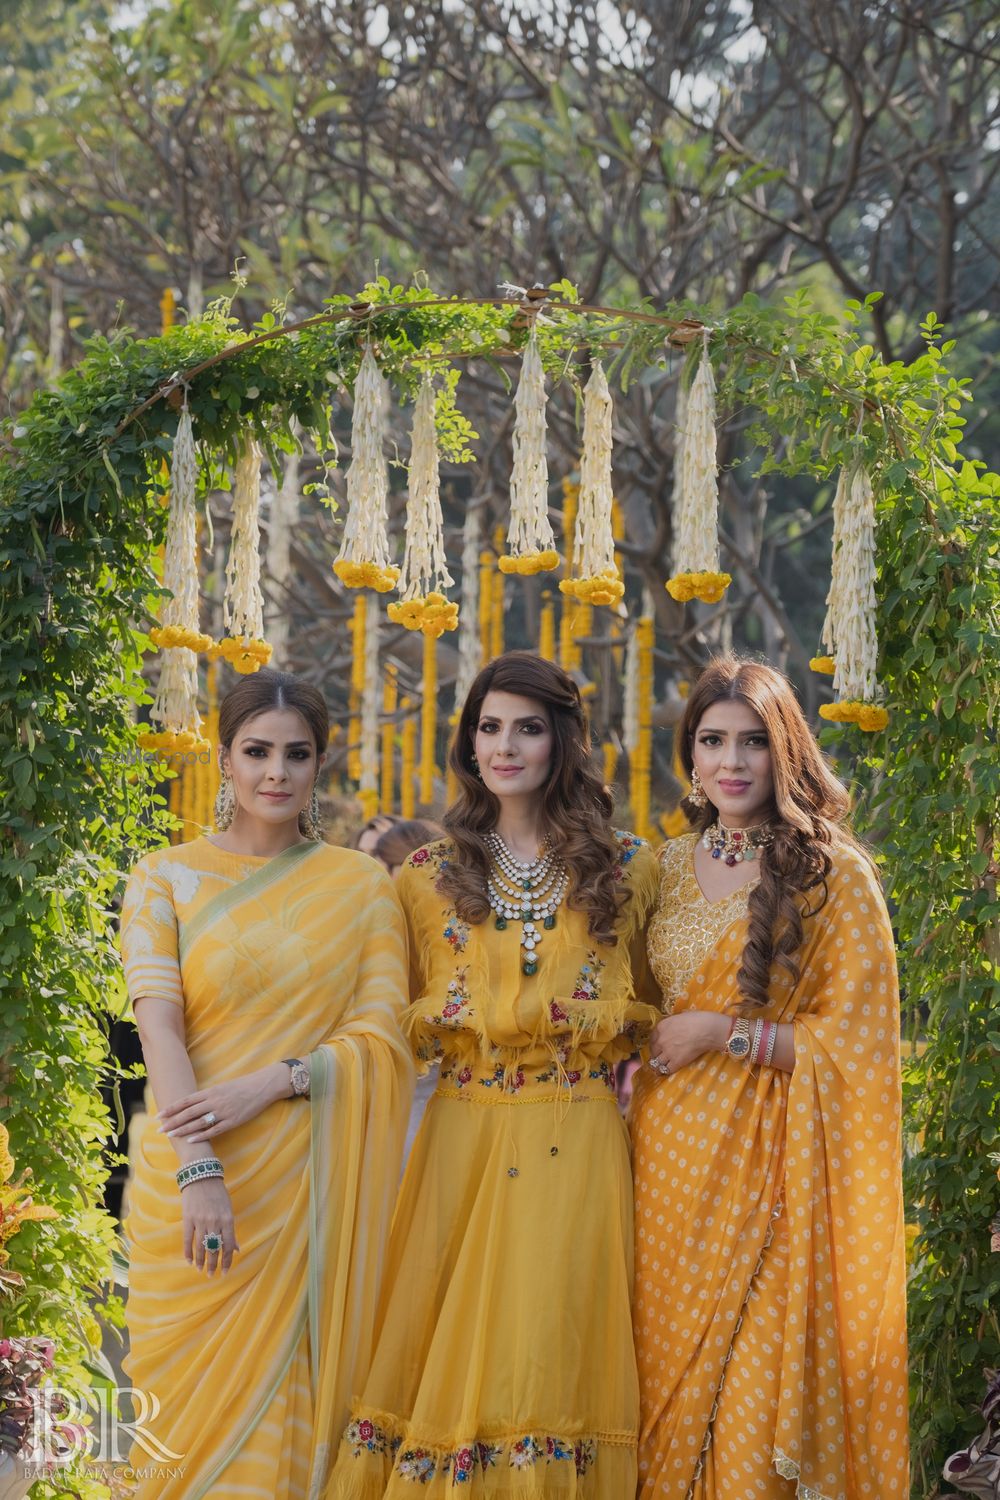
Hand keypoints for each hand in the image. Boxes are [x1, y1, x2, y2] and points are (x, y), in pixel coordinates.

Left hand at [158, 1064, 291, 1144]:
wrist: (262, 1086)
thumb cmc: (242, 1086)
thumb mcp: (222, 1087)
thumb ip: (208, 1096)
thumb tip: (192, 1104)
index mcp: (211, 1091)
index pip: (186, 1101)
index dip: (172, 1108)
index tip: (159, 1115)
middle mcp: (214, 1101)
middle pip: (189, 1112)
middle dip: (173, 1121)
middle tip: (159, 1129)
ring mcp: (223, 1111)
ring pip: (198, 1122)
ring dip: (183, 1129)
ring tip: (170, 1135)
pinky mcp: (232, 1121)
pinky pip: (214, 1130)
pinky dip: (201, 1135)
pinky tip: (191, 1140)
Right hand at [181, 1178, 237, 1274]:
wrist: (202, 1176)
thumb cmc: (218, 1194)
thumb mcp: (228, 1210)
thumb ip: (231, 1230)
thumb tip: (236, 1249)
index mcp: (227, 1220)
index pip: (228, 1245)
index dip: (226, 1261)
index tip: (224, 1272)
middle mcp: (215, 1222)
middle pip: (213, 1248)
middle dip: (212, 1264)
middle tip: (211, 1275)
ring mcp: (200, 1221)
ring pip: (200, 1246)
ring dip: (200, 1261)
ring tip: (200, 1270)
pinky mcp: (188, 1219)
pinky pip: (187, 1239)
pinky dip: (188, 1252)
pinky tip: (189, 1261)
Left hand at [648, 1012, 728, 1075]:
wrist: (706, 1029)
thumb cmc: (695, 1019)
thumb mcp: (677, 1017)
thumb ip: (670, 1025)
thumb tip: (671, 1029)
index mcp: (660, 1027)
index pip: (651, 1039)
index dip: (655, 1044)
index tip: (657, 1047)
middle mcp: (661, 1040)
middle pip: (653, 1051)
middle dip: (656, 1055)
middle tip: (659, 1058)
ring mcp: (667, 1052)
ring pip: (657, 1063)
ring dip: (658, 1065)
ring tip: (659, 1069)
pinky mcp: (676, 1062)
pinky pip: (667, 1070)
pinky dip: (667, 1071)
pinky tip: (667, 1071)